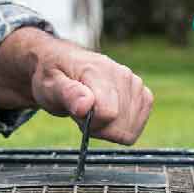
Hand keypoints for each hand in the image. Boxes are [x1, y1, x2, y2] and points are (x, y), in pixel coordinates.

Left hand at [0, 27, 153, 144]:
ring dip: (110, 128)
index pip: (109, 114)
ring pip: (130, 128)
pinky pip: (138, 124)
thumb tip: (86, 105)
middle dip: (100, 128)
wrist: (63, 64)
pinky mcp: (142, 93)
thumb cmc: (54, 76)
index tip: (79, 115)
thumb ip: (68, 94)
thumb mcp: (51, 85)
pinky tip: (108, 114)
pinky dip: (123, 126)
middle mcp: (123, 75)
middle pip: (120, 125)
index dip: (92, 124)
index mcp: (100, 71)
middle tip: (84, 112)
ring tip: (94, 111)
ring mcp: (135, 83)